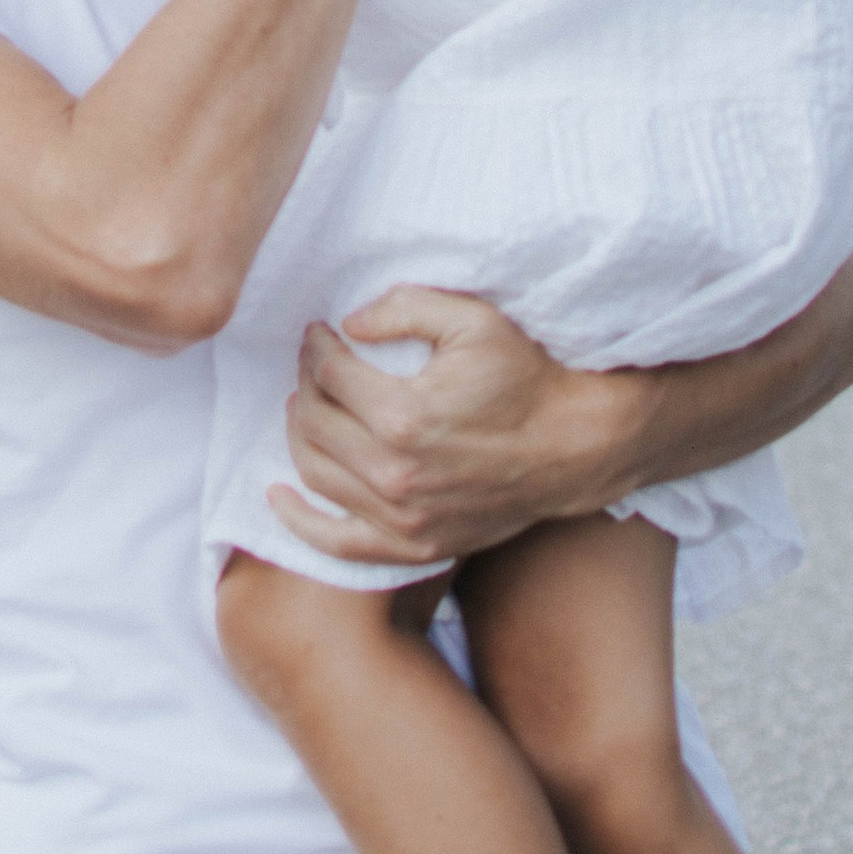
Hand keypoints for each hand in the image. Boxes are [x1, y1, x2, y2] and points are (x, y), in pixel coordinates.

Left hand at [265, 285, 627, 568]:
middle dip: (305, 386)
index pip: (327, 375)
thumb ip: (402, 308)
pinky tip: (279, 497)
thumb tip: (346, 324)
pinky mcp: (414, 545)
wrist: (574, 446)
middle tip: (315, 368)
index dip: (316, 348)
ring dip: (299, 435)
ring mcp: (402, 517)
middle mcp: (394, 473)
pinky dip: (300, 522)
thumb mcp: (472, 320)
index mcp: (402, 415)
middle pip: (313, 423)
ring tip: (307, 410)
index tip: (321, 335)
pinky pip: (338, 543)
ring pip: (316, 473)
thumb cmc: (525, 378)